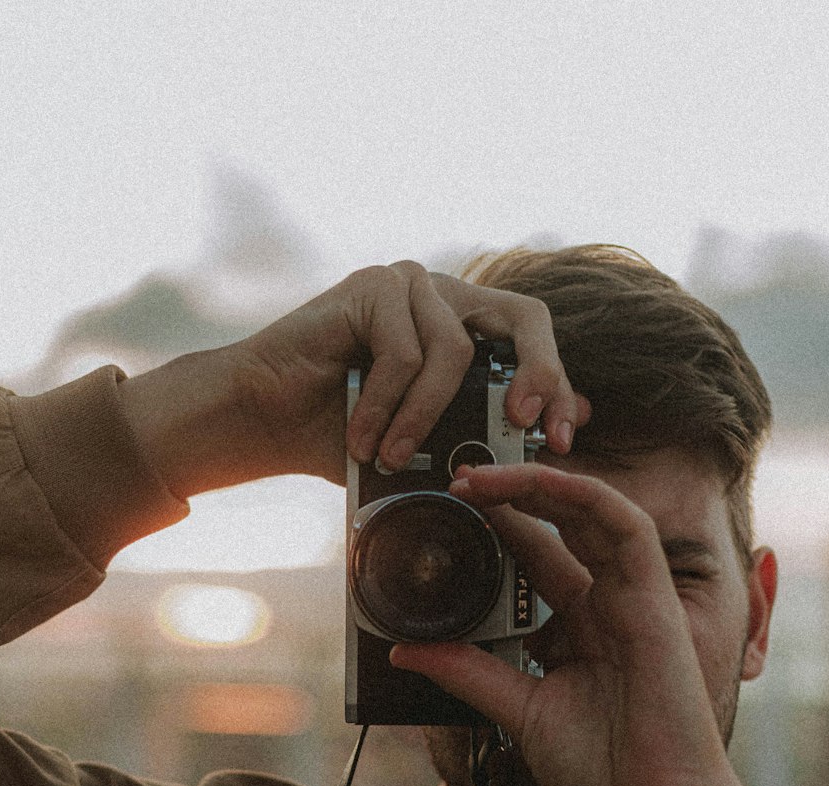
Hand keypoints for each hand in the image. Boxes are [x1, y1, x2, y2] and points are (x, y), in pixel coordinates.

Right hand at [119, 261, 589, 494]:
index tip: (565, 437)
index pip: (533, 338)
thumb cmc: (339, 434)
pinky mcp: (372, 287)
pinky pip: (404, 353)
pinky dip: (387, 407)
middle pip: (524, 317)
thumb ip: (487, 429)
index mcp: (462, 325)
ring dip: (423, 419)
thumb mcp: (427, 442)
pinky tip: (362, 439)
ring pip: (455, 352)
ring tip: (390, 457)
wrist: (263, 421)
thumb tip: (565, 427)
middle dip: (536, 377)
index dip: (558, 384)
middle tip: (522, 428)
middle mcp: (442, 296)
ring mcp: (408, 285)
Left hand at [390, 461, 798, 785]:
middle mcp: (607, 606)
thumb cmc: (604, 773)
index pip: (535, 561)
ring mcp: (634, 598)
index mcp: (579, 631)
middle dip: (506, 497)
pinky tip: (537, 484)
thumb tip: (407, 648)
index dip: (493, 530)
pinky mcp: (656, 600)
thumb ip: (468, 672)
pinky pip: (624, 526)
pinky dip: (582, 496)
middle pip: (557, 529)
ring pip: (589, 512)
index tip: (442, 514)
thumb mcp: (519, 710)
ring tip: (476, 477)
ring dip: (534, 485)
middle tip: (452, 481)